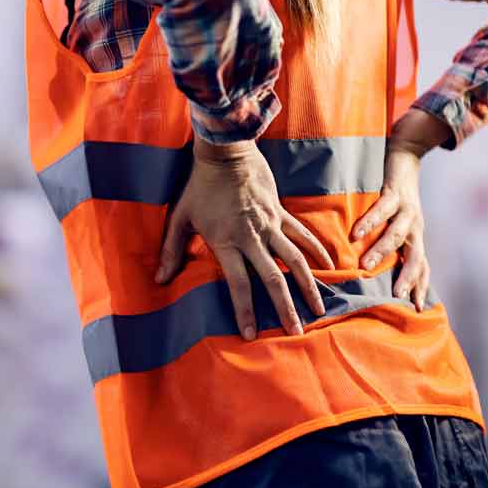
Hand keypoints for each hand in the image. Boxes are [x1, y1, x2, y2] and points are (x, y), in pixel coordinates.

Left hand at [156, 138, 335, 340]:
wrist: (225, 152)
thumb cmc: (199, 186)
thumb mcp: (180, 218)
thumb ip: (170, 251)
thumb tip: (159, 280)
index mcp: (226, 242)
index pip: (239, 284)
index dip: (245, 311)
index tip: (251, 335)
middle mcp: (252, 237)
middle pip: (272, 279)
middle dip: (285, 308)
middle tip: (296, 332)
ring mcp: (270, 225)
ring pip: (295, 260)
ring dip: (308, 286)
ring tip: (319, 309)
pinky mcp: (281, 212)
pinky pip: (302, 235)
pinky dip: (316, 251)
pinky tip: (329, 267)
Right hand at [352, 136, 431, 311]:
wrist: (405, 157)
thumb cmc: (396, 195)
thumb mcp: (398, 223)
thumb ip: (391, 244)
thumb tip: (373, 271)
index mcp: (416, 236)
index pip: (423, 267)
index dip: (421, 286)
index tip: (416, 309)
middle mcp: (415, 226)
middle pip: (416, 256)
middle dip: (407, 277)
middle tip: (396, 297)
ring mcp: (407, 209)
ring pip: (396, 235)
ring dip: (381, 252)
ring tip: (364, 267)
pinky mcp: (395, 192)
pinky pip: (381, 209)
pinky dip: (369, 222)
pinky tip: (356, 233)